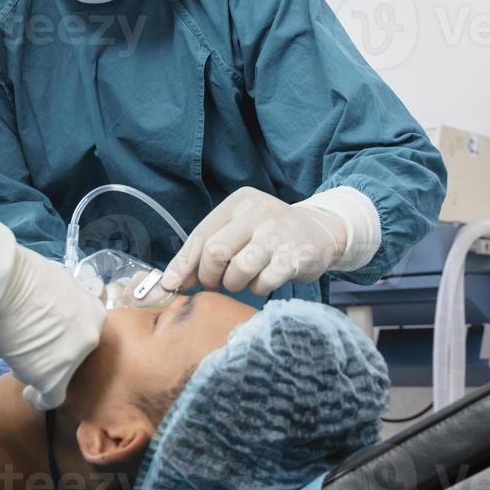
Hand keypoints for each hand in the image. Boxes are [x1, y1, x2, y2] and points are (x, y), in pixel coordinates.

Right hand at [0, 196, 106, 410]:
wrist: (6, 284)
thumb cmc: (24, 276)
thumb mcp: (60, 285)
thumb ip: (67, 307)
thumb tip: (59, 317)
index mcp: (96, 314)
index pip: (84, 338)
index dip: (65, 342)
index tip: (50, 344)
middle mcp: (91, 338)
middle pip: (73, 358)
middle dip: (52, 357)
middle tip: (32, 350)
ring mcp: (72, 359)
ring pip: (56, 376)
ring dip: (38, 370)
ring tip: (18, 354)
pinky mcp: (51, 377)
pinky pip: (49, 398)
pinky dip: (38, 398)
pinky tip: (28, 395)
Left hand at [161, 188, 346, 296]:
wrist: (320, 232)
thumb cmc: (269, 235)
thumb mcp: (238, 231)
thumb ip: (206, 251)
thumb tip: (172, 282)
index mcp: (239, 202)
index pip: (200, 235)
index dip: (182, 265)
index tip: (169, 286)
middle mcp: (259, 211)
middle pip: (215, 252)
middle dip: (209, 276)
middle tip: (217, 283)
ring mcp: (280, 232)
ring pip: (239, 268)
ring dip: (234, 283)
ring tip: (243, 280)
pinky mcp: (297, 254)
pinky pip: (263, 281)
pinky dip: (258, 288)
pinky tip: (265, 280)